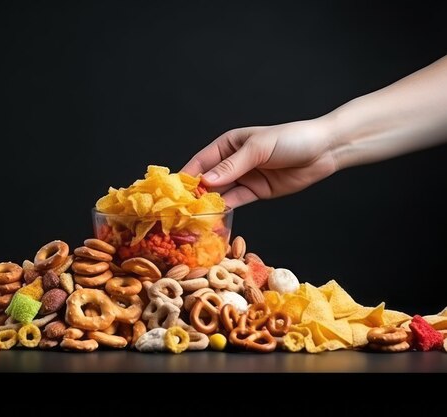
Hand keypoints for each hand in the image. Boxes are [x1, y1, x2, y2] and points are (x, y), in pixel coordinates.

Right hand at [182, 118, 337, 207]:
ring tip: (194, 217)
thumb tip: (207, 180)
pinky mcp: (256, 192)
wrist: (324, 150)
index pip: (202, 161)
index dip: (188, 175)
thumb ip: (232, 166)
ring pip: (220, 193)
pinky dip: (225, 209)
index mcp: (228, 144)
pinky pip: (236, 201)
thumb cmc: (291, 139)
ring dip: (209, 204)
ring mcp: (245, 178)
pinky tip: (214, 217)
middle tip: (181, 209)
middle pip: (208, 179)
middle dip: (195, 193)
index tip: (174, 191)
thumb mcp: (258, 148)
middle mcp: (232, 161)